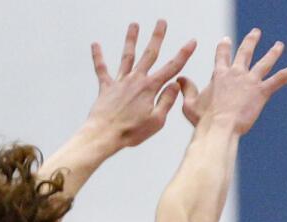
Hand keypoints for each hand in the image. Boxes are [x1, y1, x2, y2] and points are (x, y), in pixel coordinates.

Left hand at [85, 20, 196, 150]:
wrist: (105, 134)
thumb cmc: (131, 132)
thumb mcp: (156, 120)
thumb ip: (166, 101)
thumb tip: (175, 85)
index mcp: (150, 88)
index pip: (171, 68)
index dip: (183, 54)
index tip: (191, 41)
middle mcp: (136, 80)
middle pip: (149, 54)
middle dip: (157, 37)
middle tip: (161, 22)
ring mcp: (120, 82)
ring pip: (127, 56)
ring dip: (131, 39)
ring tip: (134, 25)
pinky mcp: (106, 87)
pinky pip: (102, 69)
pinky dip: (98, 57)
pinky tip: (95, 45)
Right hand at [177, 28, 286, 133]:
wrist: (218, 128)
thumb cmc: (203, 120)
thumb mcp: (189, 104)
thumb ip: (186, 89)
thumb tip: (179, 78)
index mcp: (219, 75)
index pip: (221, 56)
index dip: (223, 47)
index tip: (225, 40)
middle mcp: (236, 73)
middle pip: (244, 52)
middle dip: (250, 41)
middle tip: (256, 32)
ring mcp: (250, 81)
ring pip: (265, 62)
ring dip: (273, 52)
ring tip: (279, 45)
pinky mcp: (262, 91)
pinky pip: (281, 78)